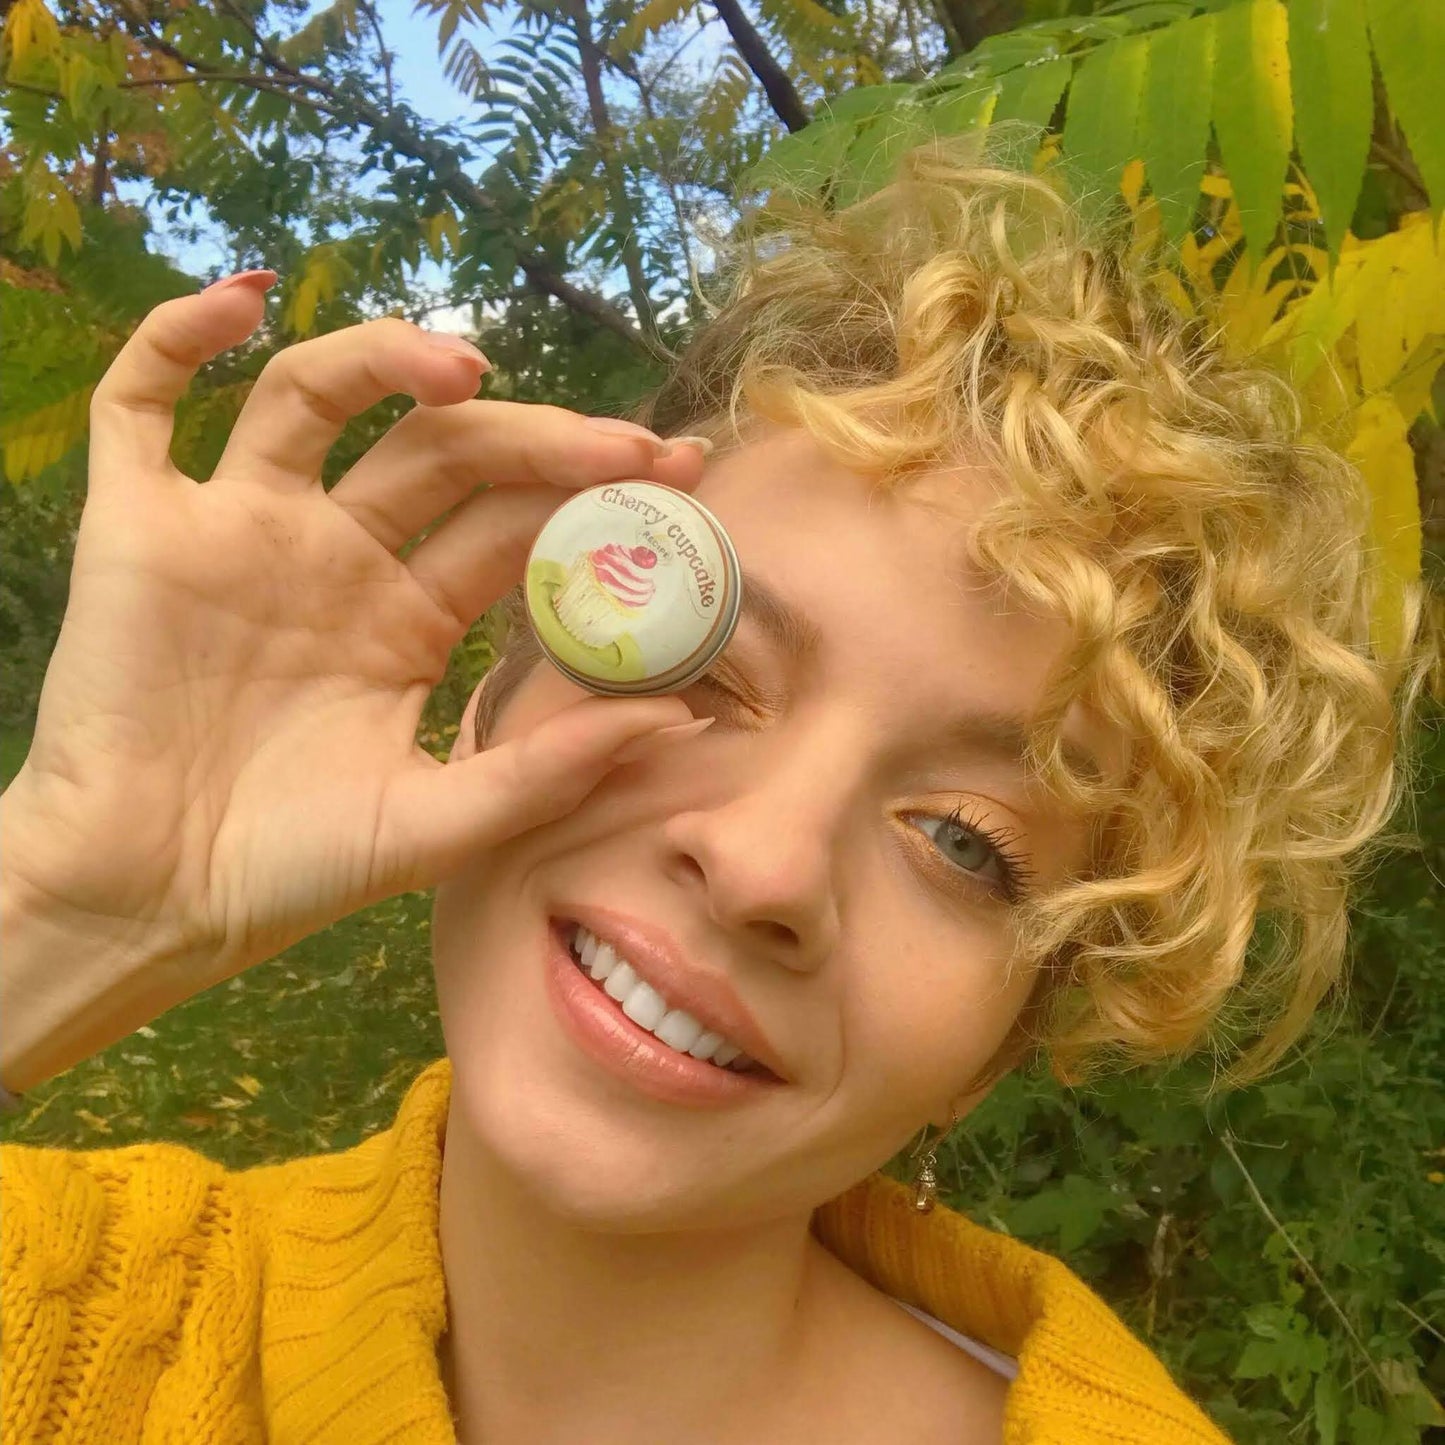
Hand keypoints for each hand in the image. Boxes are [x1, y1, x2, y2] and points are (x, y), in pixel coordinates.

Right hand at [2, 273, 700, 988]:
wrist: (148, 904)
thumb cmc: (291, 869)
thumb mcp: (438, 823)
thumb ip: (550, 769)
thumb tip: (683, 717)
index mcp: (412, 617)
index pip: (512, 522)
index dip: (592, 492)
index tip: (678, 469)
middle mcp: (338, 555)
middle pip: (443, 451)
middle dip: (537, 434)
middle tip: (624, 441)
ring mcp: (242, 530)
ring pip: (317, 397)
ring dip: (386, 360)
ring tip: (466, 368)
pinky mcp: (143, 526)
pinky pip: (141, 407)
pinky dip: (173, 341)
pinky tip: (236, 305)